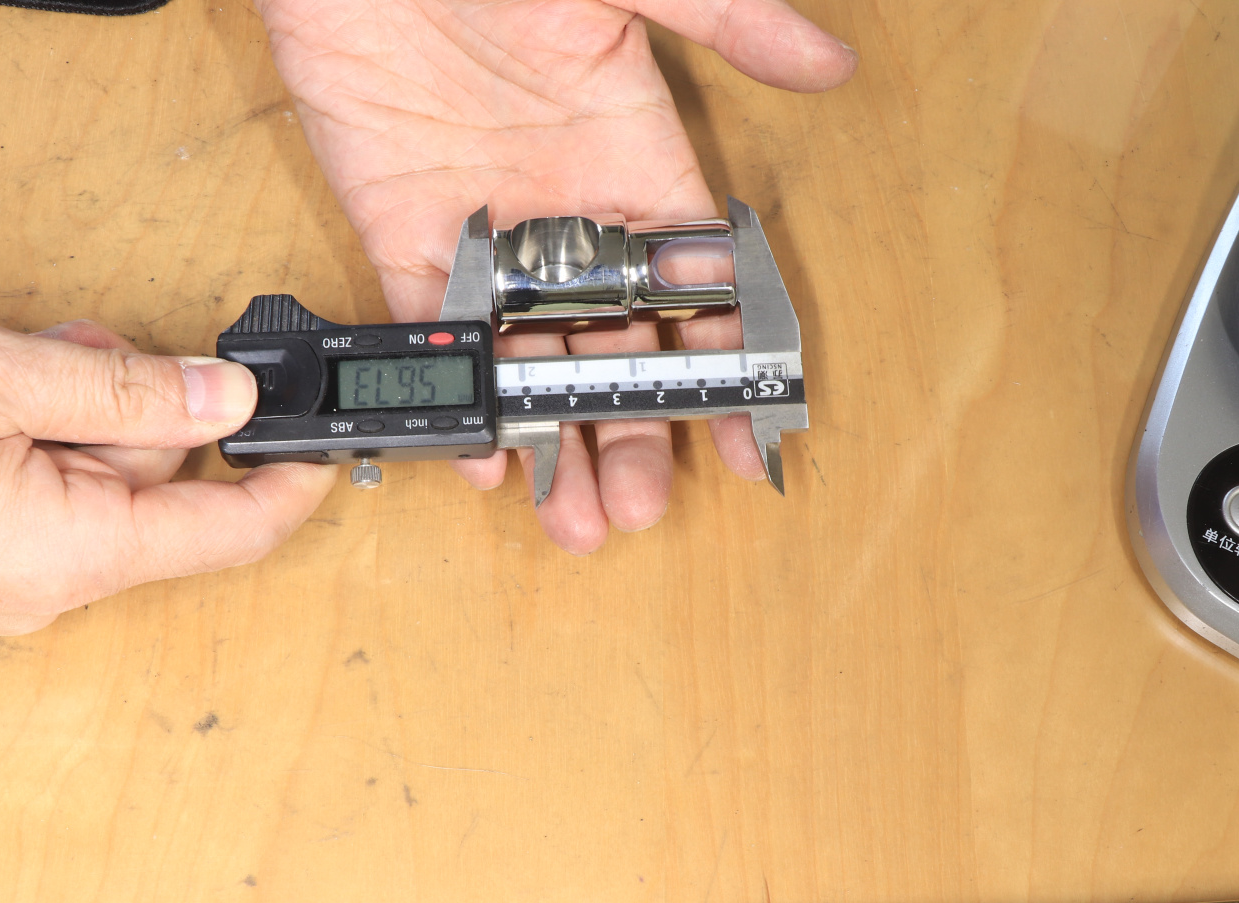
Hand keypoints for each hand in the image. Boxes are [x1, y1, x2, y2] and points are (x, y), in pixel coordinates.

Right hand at [0, 289, 335, 633]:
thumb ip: (123, 390)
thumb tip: (228, 398)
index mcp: (64, 555)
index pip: (225, 535)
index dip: (286, 484)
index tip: (325, 442)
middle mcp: (42, 582)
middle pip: (160, 490)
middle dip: (143, 408)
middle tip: (80, 353)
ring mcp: (2, 572)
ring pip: (102, 476)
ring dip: (82, 407)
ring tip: (6, 367)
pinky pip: (48, 484)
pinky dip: (41, 428)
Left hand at [257, 0, 853, 552]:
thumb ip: (727, 20)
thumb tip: (829, 61)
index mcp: (636, 162)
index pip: (698, 289)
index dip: (725, 368)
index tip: (747, 436)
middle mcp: (571, 216)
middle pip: (615, 350)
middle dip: (633, 430)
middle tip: (643, 504)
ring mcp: (490, 235)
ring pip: (533, 361)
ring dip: (555, 440)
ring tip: (577, 516)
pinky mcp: (409, 237)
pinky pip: (442, 332)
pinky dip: (462, 393)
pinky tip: (487, 457)